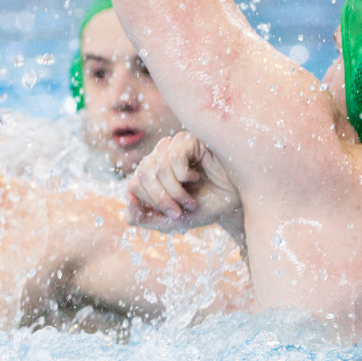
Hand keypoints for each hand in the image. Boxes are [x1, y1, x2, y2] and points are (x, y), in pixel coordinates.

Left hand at [127, 132, 241, 233]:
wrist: (236, 199)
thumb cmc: (205, 206)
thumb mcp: (173, 221)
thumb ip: (147, 220)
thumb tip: (125, 214)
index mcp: (151, 175)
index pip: (133, 185)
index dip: (147, 204)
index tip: (168, 217)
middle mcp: (158, 157)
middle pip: (142, 176)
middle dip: (160, 200)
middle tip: (179, 212)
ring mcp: (173, 146)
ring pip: (157, 169)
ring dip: (175, 192)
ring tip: (191, 201)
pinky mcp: (188, 139)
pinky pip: (174, 157)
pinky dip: (185, 175)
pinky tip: (198, 176)